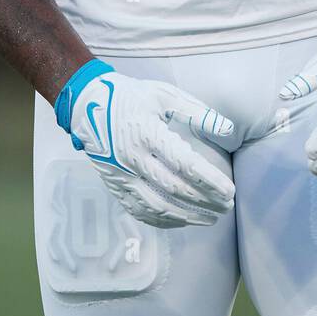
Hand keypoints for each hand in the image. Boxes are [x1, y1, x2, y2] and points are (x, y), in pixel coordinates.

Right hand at [56, 61, 235, 227]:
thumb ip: (198, 112)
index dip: (210, 181)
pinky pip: (140, 211)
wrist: (86, 105)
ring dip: (188, 216)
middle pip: (175, 189)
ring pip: (158, 206)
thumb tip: (228, 129)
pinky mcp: (114, 185)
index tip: (230, 190)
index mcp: (147, 132)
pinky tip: (182, 220)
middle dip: (205, 201)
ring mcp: (121, 175)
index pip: (185, 164)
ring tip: (211, 217)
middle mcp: (132, 158)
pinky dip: (164, 220)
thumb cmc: (130, 97)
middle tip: (227, 206)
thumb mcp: (164, 95)